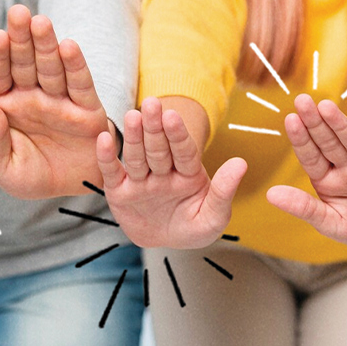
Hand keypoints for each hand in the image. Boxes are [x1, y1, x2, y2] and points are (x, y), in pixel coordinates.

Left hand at [0, 5, 112, 198]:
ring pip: (50, 66)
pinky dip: (75, 65)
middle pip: (24, 62)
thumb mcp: (2, 165)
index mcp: (4, 104)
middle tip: (17, 11)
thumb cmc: (31, 176)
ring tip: (41, 22)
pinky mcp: (86, 106)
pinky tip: (69, 46)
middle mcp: (30, 95)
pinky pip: (79, 83)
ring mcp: (58, 98)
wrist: (71, 190)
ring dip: (46, 44)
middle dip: (21, 37)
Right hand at [96, 97, 247, 248]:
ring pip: (137, 156)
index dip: (178, 135)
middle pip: (159, 149)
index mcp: (188, 174)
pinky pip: (113, 173)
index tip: (173, 116)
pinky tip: (105, 138)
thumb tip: (241, 163)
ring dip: (134, 136)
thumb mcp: (213, 217)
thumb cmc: (193, 227)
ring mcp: (141, 180)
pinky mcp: (120, 192)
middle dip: (155, 127)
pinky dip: (107, 157)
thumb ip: (224, 191)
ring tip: (132, 115)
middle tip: (152, 103)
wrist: (165, 242)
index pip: (184, 152)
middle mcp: (163, 172)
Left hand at [266, 94, 346, 246]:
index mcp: (329, 178)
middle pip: (330, 143)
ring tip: (326, 108)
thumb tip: (270, 195)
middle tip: (302, 101)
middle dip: (316, 122)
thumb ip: (304, 208)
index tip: (290, 119)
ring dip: (341, 126)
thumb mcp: (333, 223)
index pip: (312, 156)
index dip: (301, 139)